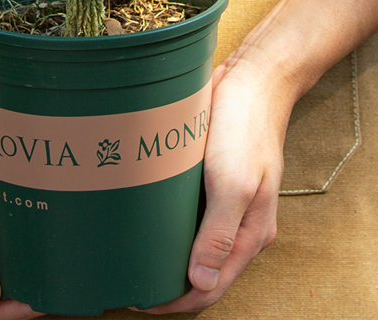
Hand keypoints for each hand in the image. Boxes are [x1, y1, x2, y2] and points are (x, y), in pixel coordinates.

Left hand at [136, 49, 292, 313]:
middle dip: (167, 281)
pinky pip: (186, 212)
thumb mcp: (234, 182)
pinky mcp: (209, 179)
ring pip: (191, 241)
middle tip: (126, 279)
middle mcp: (237, 223)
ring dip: (165, 252)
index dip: (176, 300)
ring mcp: (224, 201)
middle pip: (201, 269)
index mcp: (250, 234)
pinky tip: (141, 217)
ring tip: (129, 254)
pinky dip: (166, 222)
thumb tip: (200, 282)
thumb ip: (219, 234)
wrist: (252, 79)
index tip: (138, 299)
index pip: (211, 286)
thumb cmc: (245, 128)